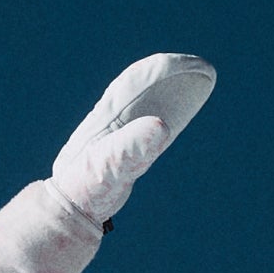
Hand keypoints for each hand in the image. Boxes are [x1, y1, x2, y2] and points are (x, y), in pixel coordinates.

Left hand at [52, 53, 215, 228]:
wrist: (70, 205)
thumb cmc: (84, 187)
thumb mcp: (107, 167)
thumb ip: (130, 148)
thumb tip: (160, 126)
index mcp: (107, 116)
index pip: (136, 82)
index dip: (165, 71)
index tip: (196, 68)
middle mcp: (113, 118)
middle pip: (144, 86)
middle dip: (172, 74)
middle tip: (203, 68)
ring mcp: (120, 132)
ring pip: (150, 102)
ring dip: (174, 90)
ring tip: (201, 79)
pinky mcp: (127, 148)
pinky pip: (151, 123)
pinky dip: (169, 113)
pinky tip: (182, 111)